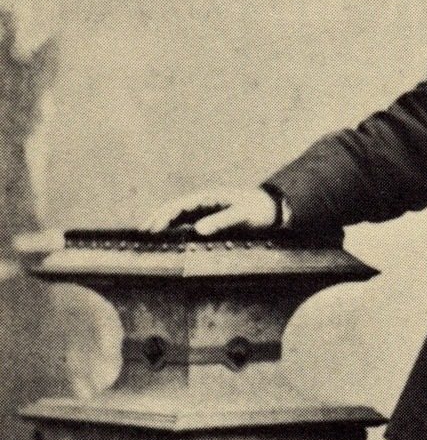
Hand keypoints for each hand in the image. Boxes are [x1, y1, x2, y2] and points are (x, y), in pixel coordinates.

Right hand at [140, 187, 278, 235]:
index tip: (151, 228)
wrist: (272, 210)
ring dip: (164, 226)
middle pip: (174, 210)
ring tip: (149, 239)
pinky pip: (188, 225)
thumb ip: (221, 221)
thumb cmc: (258, 210)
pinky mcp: (211, 220)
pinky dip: (176, 231)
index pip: (179, 206)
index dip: (163, 216)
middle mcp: (204, 203)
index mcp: (208, 198)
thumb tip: (198, 229)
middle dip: (157, 220)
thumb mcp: (241, 215)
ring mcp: (206, 211)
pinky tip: (168, 241)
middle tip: (141, 235)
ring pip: (179, 218)